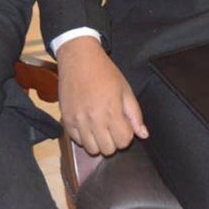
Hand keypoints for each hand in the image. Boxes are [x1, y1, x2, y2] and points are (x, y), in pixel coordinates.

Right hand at [56, 36, 147, 154]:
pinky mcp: (66, 121)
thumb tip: (143, 134)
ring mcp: (78, 121)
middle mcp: (94, 119)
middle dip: (114, 140)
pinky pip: (76, 141)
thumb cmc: (104, 72)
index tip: (124, 124)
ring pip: (92, 150)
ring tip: (100, 126)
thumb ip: (135, 114)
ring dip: (98, 142)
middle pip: (108, 150)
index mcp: (112, 110)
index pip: (124, 141)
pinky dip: (84, 137)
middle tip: (112, 126)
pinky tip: (88, 124)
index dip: (126, 134)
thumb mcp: (126, 89)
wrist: (79, 59)